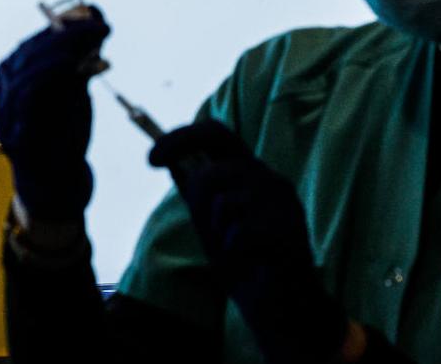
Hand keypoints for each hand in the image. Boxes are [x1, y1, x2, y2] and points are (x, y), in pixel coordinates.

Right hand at [0, 5, 109, 221]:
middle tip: (100, 25)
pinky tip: (71, 64)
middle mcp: (5, 91)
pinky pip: (27, 98)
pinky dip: (47, 76)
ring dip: (61, 48)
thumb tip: (97, 18)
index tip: (94, 15)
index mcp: (14, 78)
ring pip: (26, 70)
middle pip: (30, 51)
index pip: (35, 42)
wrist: (55, 180)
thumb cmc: (63, 131)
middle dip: (68, 33)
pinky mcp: (18, 134)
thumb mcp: (74, 90)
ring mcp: (8, 113)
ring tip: (89, 38)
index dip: (64, 25)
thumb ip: (82, 59)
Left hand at [150, 121, 349, 363]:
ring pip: (225, 202)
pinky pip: (239, 232)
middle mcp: (270, 179)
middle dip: (201, 203)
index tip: (151, 158)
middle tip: (213, 231)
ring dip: (220, 234)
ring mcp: (283, 201)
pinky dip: (235, 253)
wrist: (281, 305)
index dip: (180, 138)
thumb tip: (171, 160)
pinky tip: (252, 260)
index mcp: (251, 173)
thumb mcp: (212, 224)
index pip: (216, 134)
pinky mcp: (289, 227)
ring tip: (239, 250)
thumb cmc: (247, 262)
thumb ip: (197, 192)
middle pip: (216, 169)